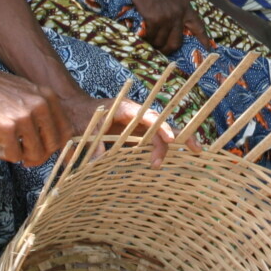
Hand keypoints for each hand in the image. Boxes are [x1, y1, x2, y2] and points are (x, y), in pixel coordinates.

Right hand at [0, 61, 74, 166]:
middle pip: (53, 146)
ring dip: (22, 157)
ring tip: (9, 149)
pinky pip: (14, 155)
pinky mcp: (6, 128)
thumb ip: (41, 111)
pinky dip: (6, 156)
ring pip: (35, 154)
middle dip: (39, 155)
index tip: (43, 149)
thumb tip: (49, 138)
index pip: (65, 131)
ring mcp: (24, 118)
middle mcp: (40, 107)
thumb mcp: (28, 92)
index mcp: (48, 97)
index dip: (55, 145)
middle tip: (26, 156)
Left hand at [57, 93, 189, 166]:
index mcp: (126, 109)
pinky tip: (175, 159)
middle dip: (180, 135)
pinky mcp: (135, 134)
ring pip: (162, 132)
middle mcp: (136, 115)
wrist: (73, 111)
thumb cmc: (80, 117)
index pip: (149, 116)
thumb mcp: (85, 130)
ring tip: (195, 154)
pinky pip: (153, 140)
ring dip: (176, 142)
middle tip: (196, 149)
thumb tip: (98, 161)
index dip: (161, 127)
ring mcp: (137, 124)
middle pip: (162, 124)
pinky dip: (165, 148)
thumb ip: (92, 145)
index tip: (170, 140)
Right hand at [123, 0, 210, 52]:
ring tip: (148, 44)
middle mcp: (179, 13)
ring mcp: (168, 16)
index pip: (198, 25)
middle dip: (168, 49)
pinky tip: (142, 37)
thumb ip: (173, 4)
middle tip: (160, 50)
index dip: (203, 38)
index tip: (207, 47)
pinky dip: (146, 39)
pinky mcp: (155, 18)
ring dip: (154, 45)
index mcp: (184, 5)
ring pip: (162, 41)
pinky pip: (152, 36)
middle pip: (177, 41)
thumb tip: (170, 15)